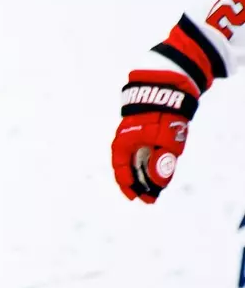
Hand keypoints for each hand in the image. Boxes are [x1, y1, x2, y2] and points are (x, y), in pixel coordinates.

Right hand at [111, 70, 197, 202]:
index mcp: (123, 145)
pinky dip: (151, 162)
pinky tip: (160, 168)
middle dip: (140, 184)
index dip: (129, 187)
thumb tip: (158, 184)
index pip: (121, 171)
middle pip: (131, 169)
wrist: (165, 88)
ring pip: (138, 161)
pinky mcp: (145, 132)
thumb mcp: (165, 143)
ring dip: (147, 174)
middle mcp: (126, 142)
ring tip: (157, 186)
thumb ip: (160, 164)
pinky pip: (145, 152)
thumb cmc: (161, 115)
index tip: (137, 199)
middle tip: (151, 197)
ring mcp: (135, 137)